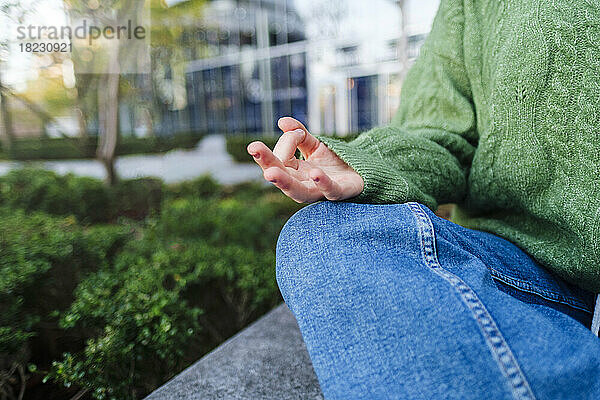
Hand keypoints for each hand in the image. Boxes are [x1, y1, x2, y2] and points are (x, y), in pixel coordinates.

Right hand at [247, 117, 363, 202]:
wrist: (361, 173)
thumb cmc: (333, 162)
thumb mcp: (314, 145)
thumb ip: (299, 134)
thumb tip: (282, 121)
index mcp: (294, 173)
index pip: (280, 160)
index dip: (283, 144)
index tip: (292, 130)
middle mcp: (303, 185)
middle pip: (282, 178)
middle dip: (267, 164)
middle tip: (254, 148)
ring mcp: (320, 191)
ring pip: (299, 191)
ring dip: (285, 183)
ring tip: (271, 173)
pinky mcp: (340, 193)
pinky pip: (330, 191)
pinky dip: (322, 183)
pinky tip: (315, 173)